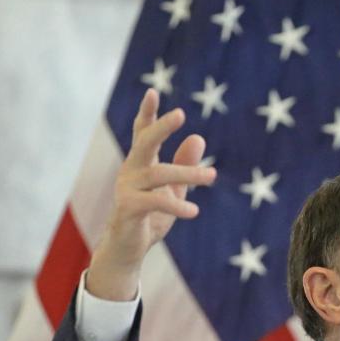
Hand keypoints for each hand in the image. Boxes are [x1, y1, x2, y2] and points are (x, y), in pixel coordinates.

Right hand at [87, 89, 216, 299]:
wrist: (129, 249)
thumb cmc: (151, 216)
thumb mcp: (174, 189)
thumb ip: (184, 165)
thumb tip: (199, 137)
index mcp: (141, 164)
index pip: (142, 133)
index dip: (148, 114)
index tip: (153, 91)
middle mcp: (131, 171)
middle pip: (144, 143)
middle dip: (161, 128)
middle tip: (181, 114)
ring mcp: (127, 189)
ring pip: (158, 174)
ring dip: (187, 174)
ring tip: (212, 175)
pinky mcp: (127, 209)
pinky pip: (154, 202)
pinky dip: (176, 206)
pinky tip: (194, 211)